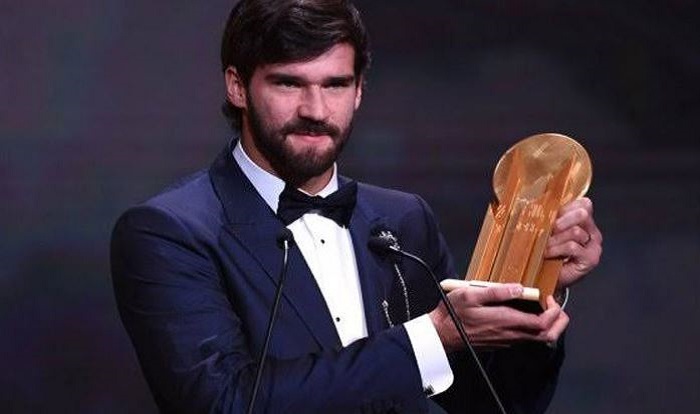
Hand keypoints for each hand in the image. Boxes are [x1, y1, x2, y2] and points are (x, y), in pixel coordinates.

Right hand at [429, 284, 568, 351]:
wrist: (442, 333)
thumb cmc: (454, 313)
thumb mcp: (471, 294)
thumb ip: (497, 291)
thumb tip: (519, 288)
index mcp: (506, 320)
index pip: (542, 323)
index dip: (553, 311)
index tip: (549, 298)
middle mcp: (510, 334)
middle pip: (546, 335)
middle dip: (559, 322)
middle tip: (557, 308)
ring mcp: (506, 340)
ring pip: (537, 339)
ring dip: (548, 325)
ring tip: (544, 309)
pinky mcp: (501, 343)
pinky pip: (525, 339)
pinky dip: (534, 328)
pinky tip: (526, 315)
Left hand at [546, 197, 602, 287]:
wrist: (549, 277)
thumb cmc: (549, 253)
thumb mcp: (550, 231)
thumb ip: (552, 217)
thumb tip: (542, 204)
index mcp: (584, 221)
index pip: (582, 204)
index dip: (565, 208)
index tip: (549, 216)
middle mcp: (592, 231)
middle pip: (582, 214)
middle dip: (561, 221)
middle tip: (548, 229)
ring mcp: (594, 246)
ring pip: (575, 231)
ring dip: (555, 238)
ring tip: (545, 245)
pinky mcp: (590, 259)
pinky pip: (573, 247)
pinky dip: (557, 249)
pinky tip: (549, 253)